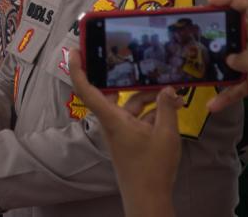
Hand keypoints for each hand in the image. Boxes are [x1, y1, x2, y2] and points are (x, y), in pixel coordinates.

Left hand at [69, 48, 180, 216]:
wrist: (148, 198)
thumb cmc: (152, 168)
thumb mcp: (166, 135)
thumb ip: (167, 108)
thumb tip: (169, 89)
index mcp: (111, 118)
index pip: (86, 88)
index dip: (77, 68)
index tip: (75, 50)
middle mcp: (112, 121)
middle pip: (112, 92)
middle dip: (123, 76)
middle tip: (133, 57)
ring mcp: (120, 130)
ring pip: (130, 104)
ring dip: (148, 96)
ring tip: (170, 88)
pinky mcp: (130, 138)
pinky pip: (138, 117)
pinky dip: (153, 111)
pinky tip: (172, 106)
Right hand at [206, 0, 247, 145]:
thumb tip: (229, 58)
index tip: (210, 0)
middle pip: (238, 27)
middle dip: (218, 25)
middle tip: (197, 25)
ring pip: (232, 54)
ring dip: (217, 60)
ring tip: (198, 59)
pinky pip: (234, 82)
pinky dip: (225, 92)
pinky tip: (214, 104)